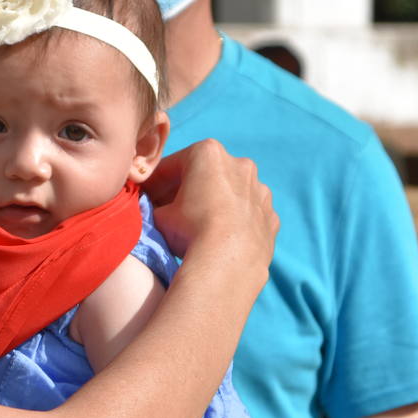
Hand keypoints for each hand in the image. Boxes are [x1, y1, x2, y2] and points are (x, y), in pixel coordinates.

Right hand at [144, 139, 276, 262]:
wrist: (228, 263)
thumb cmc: (189, 231)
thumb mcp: (159, 215)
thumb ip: (157, 206)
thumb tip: (156, 210)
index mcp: (208, 154)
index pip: (172, 165)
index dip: (155, 183)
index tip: (145, 197)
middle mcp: (239, 164)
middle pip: (205, 175)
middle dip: (186, 191)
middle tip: (169, 211)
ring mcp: (260, 190)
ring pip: (230, 193)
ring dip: (215, 205)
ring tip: (198, 228)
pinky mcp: (271, 216)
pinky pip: (247, 215)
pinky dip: (236, 222)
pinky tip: (222, 239)